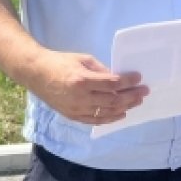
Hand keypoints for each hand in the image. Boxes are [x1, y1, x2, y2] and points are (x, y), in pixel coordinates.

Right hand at [32, 50, 147, 124]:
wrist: (36, 74)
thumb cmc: (60, 62)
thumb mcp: (83, 59)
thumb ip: (101, 70)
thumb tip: (119, 79)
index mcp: (83, 80)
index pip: (113, 84)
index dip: (128, 81)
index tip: (139, 78)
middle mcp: (80, 98)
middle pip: (113, 100)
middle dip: (131, 96)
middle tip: (144, 92)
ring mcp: (76, 109)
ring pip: (106, 112)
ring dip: (125, 108)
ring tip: (137, 102)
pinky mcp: (72, 116)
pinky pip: (95, 120)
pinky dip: (110, 118)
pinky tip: (121, 113)